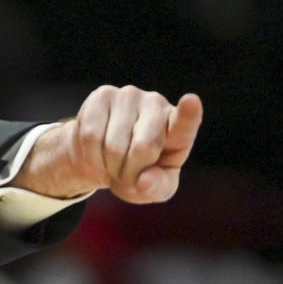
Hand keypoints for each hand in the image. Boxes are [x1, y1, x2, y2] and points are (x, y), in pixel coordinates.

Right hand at [12, 85, 202, 203]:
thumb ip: (157, 187)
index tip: (191, 101)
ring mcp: (129, 96)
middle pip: (143, 148)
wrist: (103, 158)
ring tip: (113, 162)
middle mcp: (157, 105)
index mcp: (177, 129)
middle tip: (128, 174)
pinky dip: (92, 155)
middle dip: (131, 173)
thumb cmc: (137, 173)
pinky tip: (97, 152)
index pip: (184, 122)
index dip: (189, 113)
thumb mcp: (154, 188)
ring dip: (110, 166)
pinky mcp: (102, 95)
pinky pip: (91, 135)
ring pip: (113, 145)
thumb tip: (145, 181)